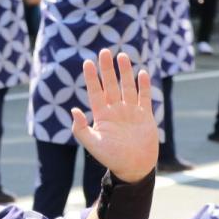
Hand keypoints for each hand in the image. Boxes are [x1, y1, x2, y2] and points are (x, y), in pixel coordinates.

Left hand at [71, 49, 156, 183]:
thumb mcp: (93, 144)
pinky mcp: (145, 115)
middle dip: (107, 69)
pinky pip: (144, 97)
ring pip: (127, 87)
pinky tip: (142, 73)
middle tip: (104, 51)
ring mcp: (130, 112)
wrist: (134, 167)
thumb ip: (81, 129)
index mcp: (102, 116)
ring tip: (122, 56)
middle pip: (111, 85)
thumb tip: (73, 110)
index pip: (95, 92)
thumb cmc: (112, 158)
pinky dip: (143, 85)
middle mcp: (115, 111)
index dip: (92, 78)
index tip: (87, 62)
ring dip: (125, 72)